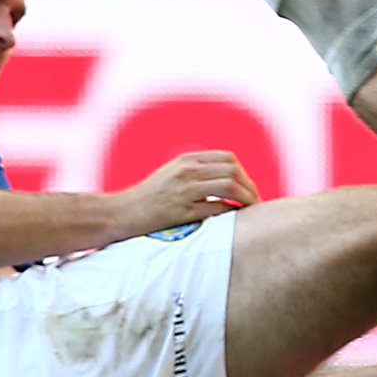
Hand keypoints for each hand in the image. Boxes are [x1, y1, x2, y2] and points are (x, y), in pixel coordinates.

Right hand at [114, 151, 260, 236]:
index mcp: (186, 160)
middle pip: (233, 171)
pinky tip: (235, 218)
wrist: (120, 213)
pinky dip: (231, 212)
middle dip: (250, 186)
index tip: (248, 187)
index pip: (227, 158)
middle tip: (255, 201)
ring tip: (251, 209)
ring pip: (229, 187)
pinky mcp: (182, 211)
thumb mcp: (172, 174)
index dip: (243, 172)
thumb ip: (196, 172)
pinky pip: (217, 208)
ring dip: (246, 199)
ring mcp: (185, 190)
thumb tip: (227, 179)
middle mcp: (187, 171)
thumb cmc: (148, 197)